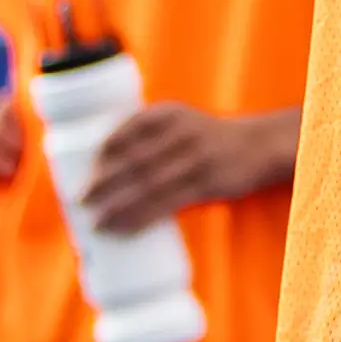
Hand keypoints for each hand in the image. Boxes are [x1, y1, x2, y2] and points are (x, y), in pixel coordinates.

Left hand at [77, 101, 289, 232]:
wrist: (260, 145)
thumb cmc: (209, 140)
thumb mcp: (182, 124)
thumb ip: (151, 140)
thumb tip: (107, 174)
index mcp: (169, 113)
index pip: (128, 129)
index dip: (104, 151)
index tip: (85, 170)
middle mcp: (181, 131)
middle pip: (134, 160)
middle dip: (103, 182)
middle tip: (80, 200)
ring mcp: (196, 157)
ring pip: (147, 185)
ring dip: (118, 206)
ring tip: (97, 223)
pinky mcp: (207, 183)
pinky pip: (167, 203)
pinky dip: (141, 217)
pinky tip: (124, 228)